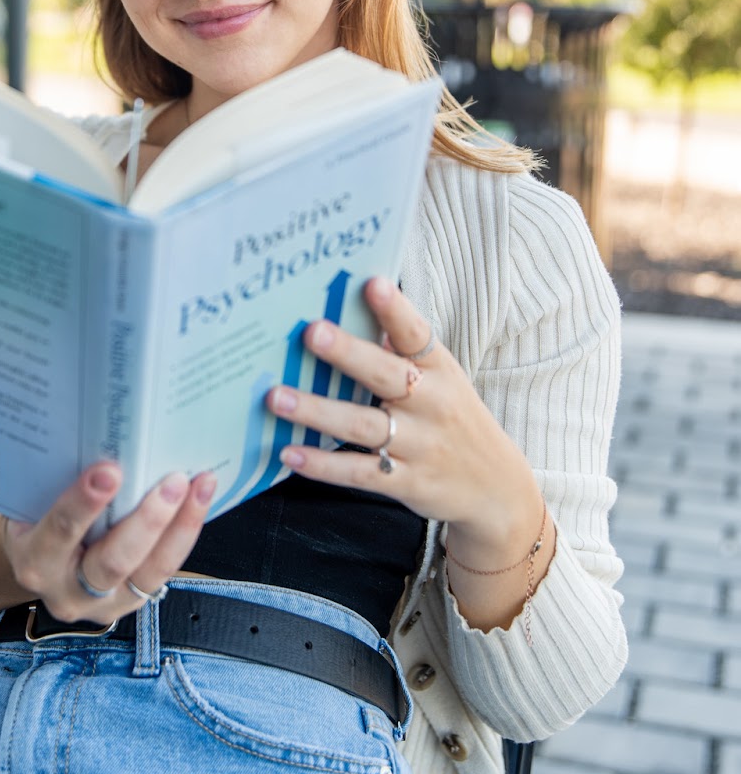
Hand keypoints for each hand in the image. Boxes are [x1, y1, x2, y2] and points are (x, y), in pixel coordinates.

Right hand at [0, 463, 216, 624]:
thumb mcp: (31, 501)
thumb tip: (97, 435)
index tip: (109, 472)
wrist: (37, 562)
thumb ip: (55, 480)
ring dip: (180, 526)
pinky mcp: (133, 600)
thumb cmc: (35, 517)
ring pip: (150, 571)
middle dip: (147, 520)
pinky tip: (200, 498)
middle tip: (173, 481)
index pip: (59, 533)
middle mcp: (67, 592)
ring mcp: (104, 604)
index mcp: (32, 562)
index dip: (83, 504)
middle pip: (112, 562)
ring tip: (200, 486)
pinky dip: (185, 533)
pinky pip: (164, 570)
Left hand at [269, 278, 544, 562]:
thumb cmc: (453, 419)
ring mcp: (419, 445)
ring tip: (276, 398)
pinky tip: (289, 453)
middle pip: (385, 375)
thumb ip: (403, 351)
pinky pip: (359, 472)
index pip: (417, 334)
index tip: (372, 284)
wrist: (497, 489)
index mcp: (440, 370)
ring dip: (317, 410)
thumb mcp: (442, 380)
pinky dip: (323, 464)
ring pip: (363, 425)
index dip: (395, 309)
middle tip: (310, 332)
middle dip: (347, 353)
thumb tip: (351, 310)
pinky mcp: (407, 483)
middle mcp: (431, 404)